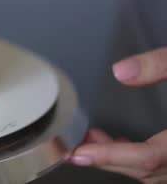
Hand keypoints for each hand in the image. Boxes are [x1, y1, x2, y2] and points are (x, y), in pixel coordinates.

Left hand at [70, 47, 166, 182]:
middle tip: (78, 143)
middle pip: (150, 172)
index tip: (80, 152)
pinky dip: (145, 161)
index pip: (149, 157)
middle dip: (110, 159)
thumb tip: (121, 72)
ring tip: (97, 141)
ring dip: (126, 162)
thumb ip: (161, 64)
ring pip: (160, 175)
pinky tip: (127, 144)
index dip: (111, 157)